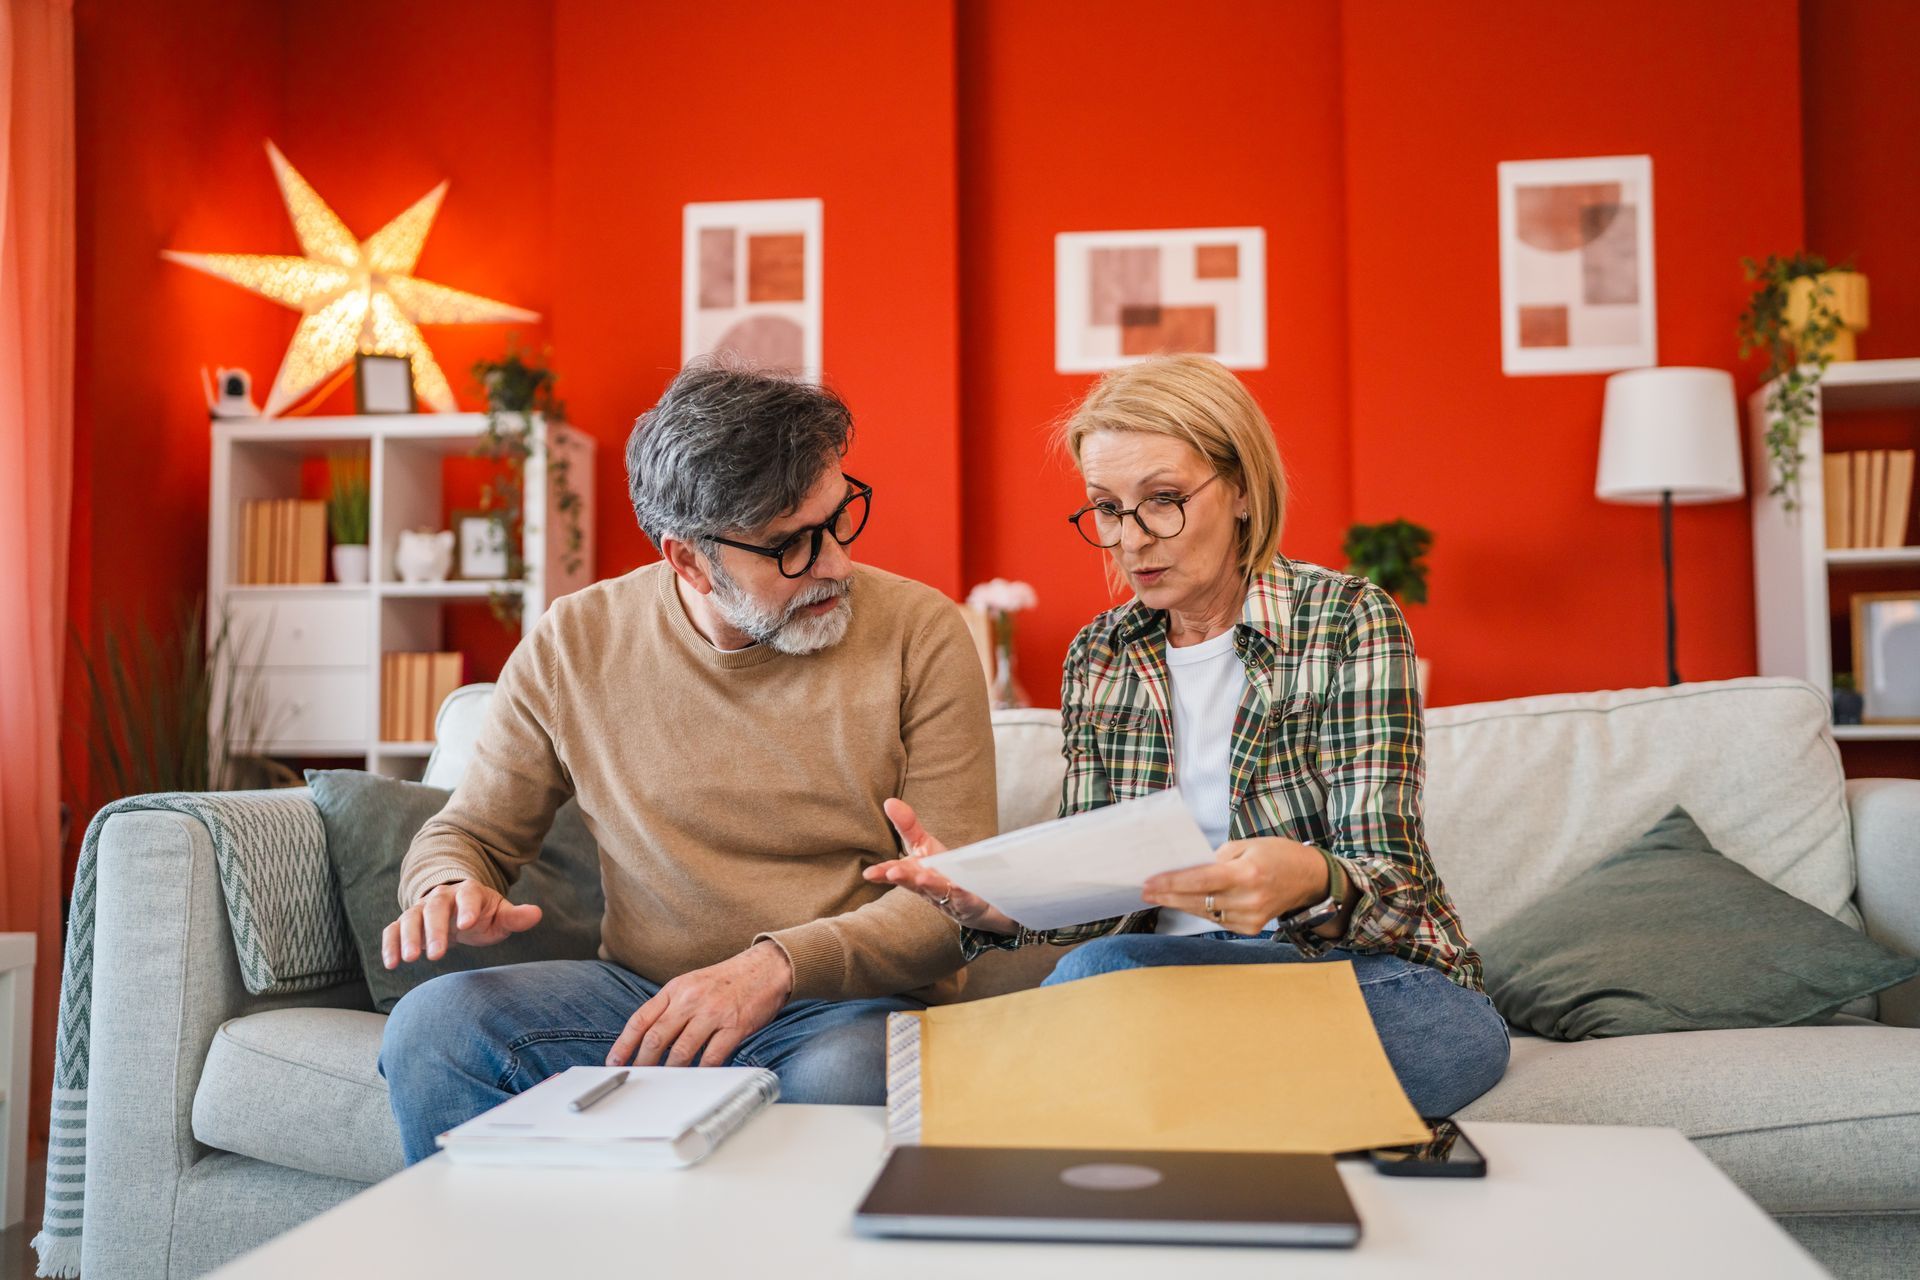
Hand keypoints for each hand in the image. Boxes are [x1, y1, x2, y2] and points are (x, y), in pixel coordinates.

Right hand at [381, 879, 541, 967]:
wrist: (456, 909)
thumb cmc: (483, 914)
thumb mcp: (501, 915)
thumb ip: (516, 916)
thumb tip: (537, 914)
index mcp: (469, 892)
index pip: (468, 895)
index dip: (467, 908)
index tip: (467, 925)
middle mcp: (441, 897)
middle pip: (435, 908)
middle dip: (434, 930)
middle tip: (436, 955)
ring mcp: (421, 909)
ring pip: (410, 918)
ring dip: (409, 938)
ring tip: (411, 959)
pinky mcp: (406, 923)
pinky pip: (393, 930)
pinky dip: (390, 944)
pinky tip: (391, 964)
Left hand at [607, 941, 792, 1068]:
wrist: (767, 967)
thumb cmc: (728, 979)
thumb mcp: (692, 983)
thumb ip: (672, 1007)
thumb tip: (650, 1039)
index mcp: (676, 989)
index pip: (641, 1018)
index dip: (624, 1043)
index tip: (615, 1061)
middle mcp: (691, 999)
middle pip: (657, 1037)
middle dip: (643, 1062)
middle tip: (637, 1078)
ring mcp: (713, 1013)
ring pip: (681, 1050)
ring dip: (670, 1071)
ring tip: (663, 1083)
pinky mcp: (734, 1026)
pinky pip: (712, 1056)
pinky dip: (701, 1071)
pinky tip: (696, 1079)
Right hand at [863, 798, 1018, 933]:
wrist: (972, 896)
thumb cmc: (941, 870)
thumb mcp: (923, 845)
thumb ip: (907, 825)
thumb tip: (889, 802)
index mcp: (913, 873)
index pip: (895, 872)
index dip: (882, 873)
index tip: (869, 873)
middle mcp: (926, 887)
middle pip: (913, 883)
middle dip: (904, 878)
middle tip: (893, 872)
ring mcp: (946, 895)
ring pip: (936, 891)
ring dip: (930, 885)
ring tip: (922, 878)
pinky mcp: (967, 901)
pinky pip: (964, 897)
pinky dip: (960, 893)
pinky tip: (959, 887)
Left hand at [1142, 838, 1330, 934]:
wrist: (1310, 880)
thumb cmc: (1278, 856)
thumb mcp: (1247, 845)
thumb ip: (1216, 858)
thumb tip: (1188, 869)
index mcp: (1247, 874)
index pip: (1200, 880)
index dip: (1172, 882)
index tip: (1149, 881)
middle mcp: (1249, 900)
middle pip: (1197, 900)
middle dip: (1168, 895)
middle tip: (1145, 890)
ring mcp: (1250, 918)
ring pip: (1204, 913)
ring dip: (1180, 903)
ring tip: (1158, 895)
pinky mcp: (1251, 928)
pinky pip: (1217, 920)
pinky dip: (1201, 911)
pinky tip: (1185, 902)